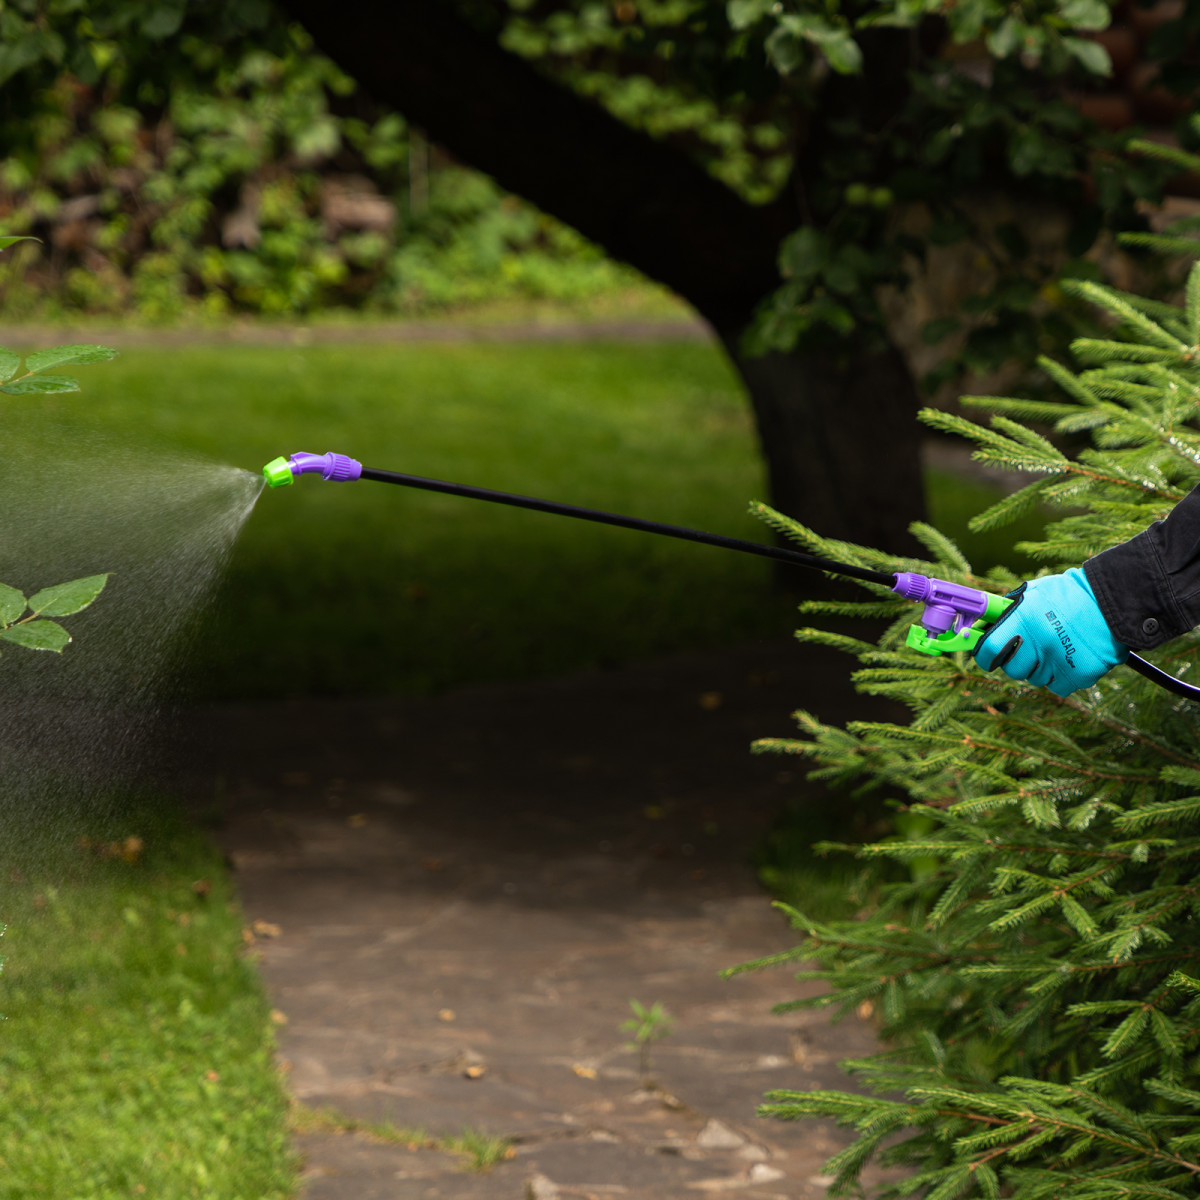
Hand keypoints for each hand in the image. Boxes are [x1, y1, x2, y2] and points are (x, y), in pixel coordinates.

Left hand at [974, 568, 1127, 696]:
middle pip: (1013, 670)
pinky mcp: (1081, 674)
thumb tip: (982, 627)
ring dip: (1042, 668)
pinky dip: (1062, 678)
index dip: (985, 656)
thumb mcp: (1034, 594)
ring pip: (1037, 679)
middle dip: (1017, 663)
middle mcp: (1040, 643)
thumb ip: (1010, 613)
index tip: (987, 656)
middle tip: (1028, 651)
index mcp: (1024, 620)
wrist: (1115, 601)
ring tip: (1056, 648)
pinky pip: (1059, 687)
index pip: (989, 650)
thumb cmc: (1070, 594)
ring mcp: (1061, 661)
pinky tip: (1069, 659)